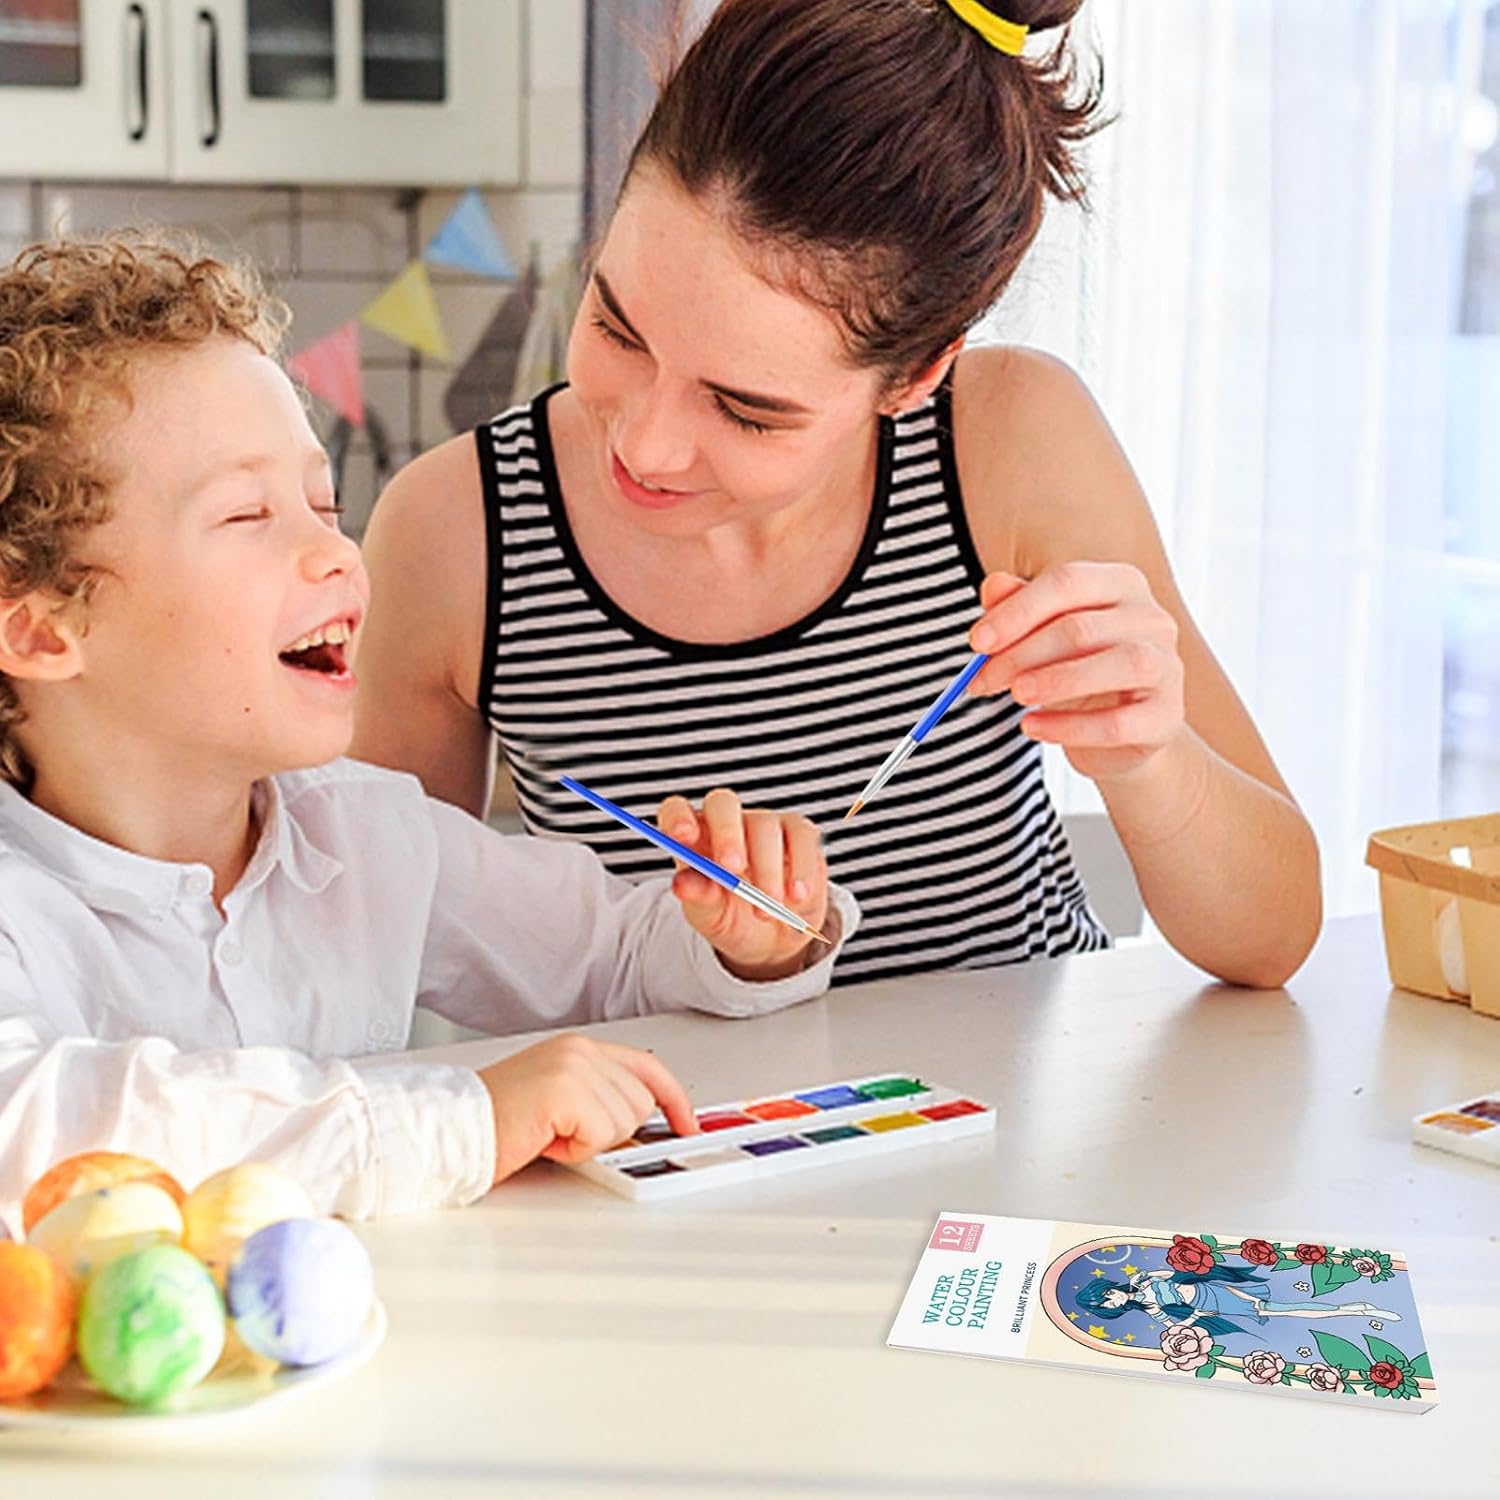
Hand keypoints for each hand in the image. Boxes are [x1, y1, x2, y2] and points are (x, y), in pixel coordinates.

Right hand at [477, 1034, 697, 1184]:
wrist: (453, 1129)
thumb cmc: (496, 1122)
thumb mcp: (558, 1100)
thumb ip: (598, 1096)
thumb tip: (641, 1117)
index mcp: (578, 1048)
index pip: (647, 1065)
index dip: (673, 1097)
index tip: (687, 1124)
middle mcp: (579, 1050)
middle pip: (641, 1101)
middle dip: (610, 1131)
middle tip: (564, 1133)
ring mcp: (573, 1067)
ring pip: (625, 1121)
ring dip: (590, 1142)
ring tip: (550, 1135)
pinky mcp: (565, 1091)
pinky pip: (601, 1134)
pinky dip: (575, 1149)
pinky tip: (544, 1140)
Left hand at [657, 788, 829, 981]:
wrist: (774, 938)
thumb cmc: (732, 919)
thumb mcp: (709, 917)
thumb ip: (698, 897)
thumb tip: (681, 884)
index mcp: (694, 838)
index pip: (677, 809)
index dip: (677, 817)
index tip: (682, 837)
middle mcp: (727, 823)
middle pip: (722, 804)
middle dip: (727, 834)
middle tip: (732, 868)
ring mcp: (764, 823)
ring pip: (764, 826)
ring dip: (766, 871)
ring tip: (765, 912)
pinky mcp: (799, 833)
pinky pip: (801, 836)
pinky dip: (800, 868)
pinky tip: (796, 897)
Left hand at [968, 565, 1184, 781]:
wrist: (1123, 734)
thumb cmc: (1078, 672)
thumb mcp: (1044, 636)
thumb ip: (1020, 608)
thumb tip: (992, 586)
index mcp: (1120, 584)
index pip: (1068, 581)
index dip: (1017, 611)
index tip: (977, 643)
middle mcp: (1152, 618)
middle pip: (1080, 628)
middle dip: (1020, 656)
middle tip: (982, 681)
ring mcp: (1167, 667)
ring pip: (1115, 665)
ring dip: (1054, 682)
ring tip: (1016, 698)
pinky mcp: (1168, 717)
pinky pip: (1118, 723)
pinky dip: (1070, 728)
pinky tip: (1035, 728)